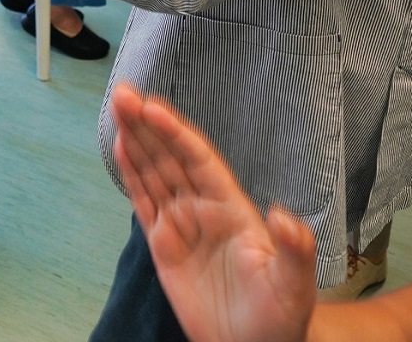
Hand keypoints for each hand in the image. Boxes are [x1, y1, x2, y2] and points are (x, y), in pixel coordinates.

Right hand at [111, 83, 316, 341]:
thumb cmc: (281, 316)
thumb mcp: (294, 285)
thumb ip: (294, 250)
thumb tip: (286, 217)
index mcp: (232, 208)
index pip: (199, 160)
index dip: (176, 134)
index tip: (153, 108)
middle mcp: (205, 208)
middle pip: (172, 157)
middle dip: (148, 125)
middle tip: (124, 94)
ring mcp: (183, 225)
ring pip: (155, 173)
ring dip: (136, 141)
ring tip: (118, 108)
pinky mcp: (164, 246)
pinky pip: (144, 202)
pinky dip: (131, 175)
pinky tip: (121, 148)